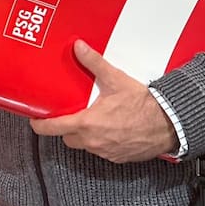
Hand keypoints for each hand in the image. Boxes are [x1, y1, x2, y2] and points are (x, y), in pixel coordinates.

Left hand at [29, 40, 177, 162]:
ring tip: (92, 118)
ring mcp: (106, 152)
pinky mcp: (118, 158)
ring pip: (85, 145)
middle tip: (70, 114)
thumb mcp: (115, 79)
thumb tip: (78, 47)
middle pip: (68, 138)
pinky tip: (111, 128)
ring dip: (85, 135)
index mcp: (86, 124)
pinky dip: (102, 141)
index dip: (40, 125)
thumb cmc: (143, 105)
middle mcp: (93, 142)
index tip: (35, 120)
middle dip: (66, 127)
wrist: (169, 124)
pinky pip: (102, 151)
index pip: (52, 129)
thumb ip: (93, 63)